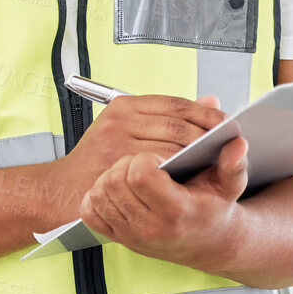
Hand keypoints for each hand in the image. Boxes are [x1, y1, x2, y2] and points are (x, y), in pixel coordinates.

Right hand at [44, 92, 226, 205]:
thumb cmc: (102, 161)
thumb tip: (213, 102)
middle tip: (230, 144)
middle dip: (208, 135)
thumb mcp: (132, 129)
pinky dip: (181, 171)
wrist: (63, 191)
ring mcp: (116, 144)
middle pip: (178, 124)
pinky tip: (194, 175)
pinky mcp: (116, 167)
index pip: (177, 104)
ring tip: (218, 159)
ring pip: (172, 146)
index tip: (229, 124)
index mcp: (126, 105)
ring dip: (199, 153)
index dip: (207, 115)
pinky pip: (159, 168)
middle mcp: (120, 119)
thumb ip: (170, 116)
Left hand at [78, 138, 249, 269]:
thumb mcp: (230, 186)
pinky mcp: (117, 238)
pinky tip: (118, 189)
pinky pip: (91, 211)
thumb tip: (238, 144)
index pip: (140, 174)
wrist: (205, 243)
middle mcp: (149, 228)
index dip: (146, 157)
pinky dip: (98, 194)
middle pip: (115, 180)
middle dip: (126, 162)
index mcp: (176, 211)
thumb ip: (235, 164)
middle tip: (143, 161)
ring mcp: (130, 236)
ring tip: (131, 173)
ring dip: (111, 175)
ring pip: (100, 192)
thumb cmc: (214, 208)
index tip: (159, 157)